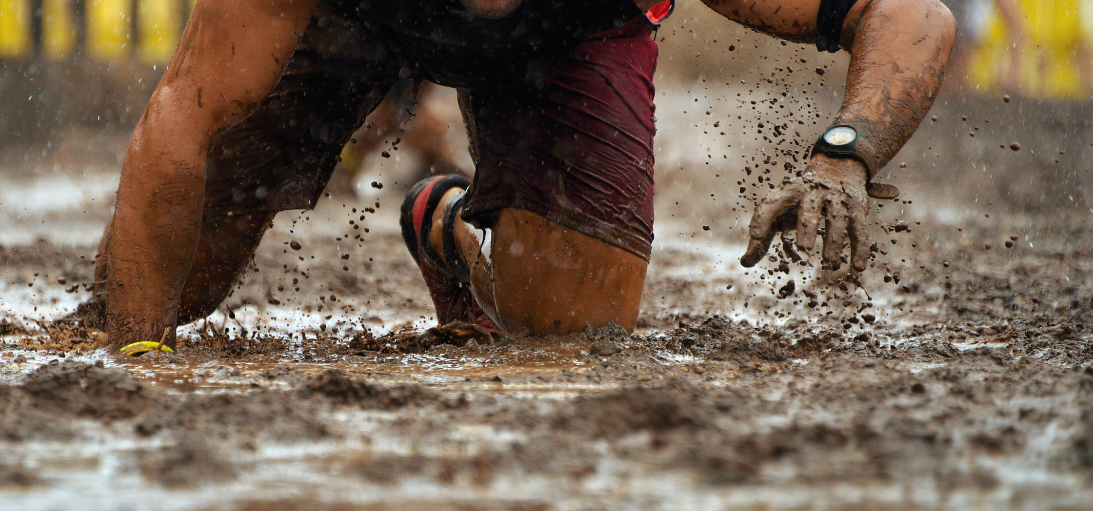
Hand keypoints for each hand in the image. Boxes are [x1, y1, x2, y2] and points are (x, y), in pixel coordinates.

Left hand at [740, 155, 893, 272]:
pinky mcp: (856, 209)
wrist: (838, 168)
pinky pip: (859, 230)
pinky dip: (859, 249)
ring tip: (829, 265)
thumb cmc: (800, 199)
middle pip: (809, 208)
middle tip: (803, 248)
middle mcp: (814, 193)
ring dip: (834, 243)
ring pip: (837, 220)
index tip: (755, 236)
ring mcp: (837, 199)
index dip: (762, 218)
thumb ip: (762, 234)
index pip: (771, 203)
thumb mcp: (779, 209)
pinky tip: (857, 268)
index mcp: (789, 192)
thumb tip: (745, 262)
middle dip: (807, 227)